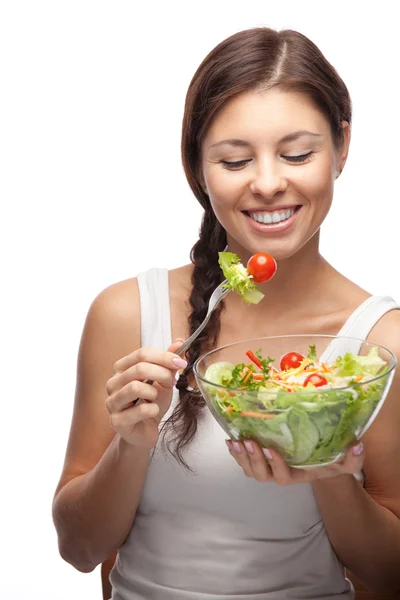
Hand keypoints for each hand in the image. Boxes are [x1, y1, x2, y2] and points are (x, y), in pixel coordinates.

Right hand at [105, 338, 186, 448]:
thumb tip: (180, 341)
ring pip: (136, 387)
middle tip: (173, 382)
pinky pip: (140, 410)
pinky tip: (152, 412)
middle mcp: (113, 383)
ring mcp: (112, 402)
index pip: (142, 354)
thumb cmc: (151, 403)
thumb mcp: (163, 380)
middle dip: (162, 374)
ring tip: (156, 398)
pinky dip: (153, 410)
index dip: (164, 356)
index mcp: (122, 369)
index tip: (180, 363)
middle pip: (139, 368)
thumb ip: (168, 362)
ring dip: (154, 392)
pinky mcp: (117, 421)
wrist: (145, 431)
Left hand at [226, 439, 364, 484]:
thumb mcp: (344, 462)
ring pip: (250, 470)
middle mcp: (280, 475)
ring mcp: (267, 469)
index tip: (271, 448)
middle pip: (262, 476)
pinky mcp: (259, 461)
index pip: (283, 477)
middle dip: (254, 460)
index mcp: (297, 476)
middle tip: (249, 442)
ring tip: (237, 442)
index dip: (275, 465)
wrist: (318, 461)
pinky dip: (235, 453)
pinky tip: (231, 441)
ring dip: (241, 457)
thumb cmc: (329, 461)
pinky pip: (243, 462)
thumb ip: (353, 458)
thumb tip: (357, 445)